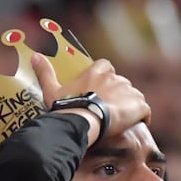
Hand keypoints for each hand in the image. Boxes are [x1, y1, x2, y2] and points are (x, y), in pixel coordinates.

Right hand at [32, 54, 150, 145]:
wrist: (83, 121)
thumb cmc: (67, 107)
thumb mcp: (52, 91)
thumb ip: (45, 73)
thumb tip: (35, 56)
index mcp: (96, 72)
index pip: (105, 66)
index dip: (105, 77)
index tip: (101, 90)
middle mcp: (114, 78)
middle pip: (121, 83)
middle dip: (118, 95)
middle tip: (110, 111)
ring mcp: (128, 91)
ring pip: (134, 96)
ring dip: (130, 106)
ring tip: (122, 120)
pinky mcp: (138, 105)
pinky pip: (145, 110)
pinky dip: (143, 116)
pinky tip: (137, 124)